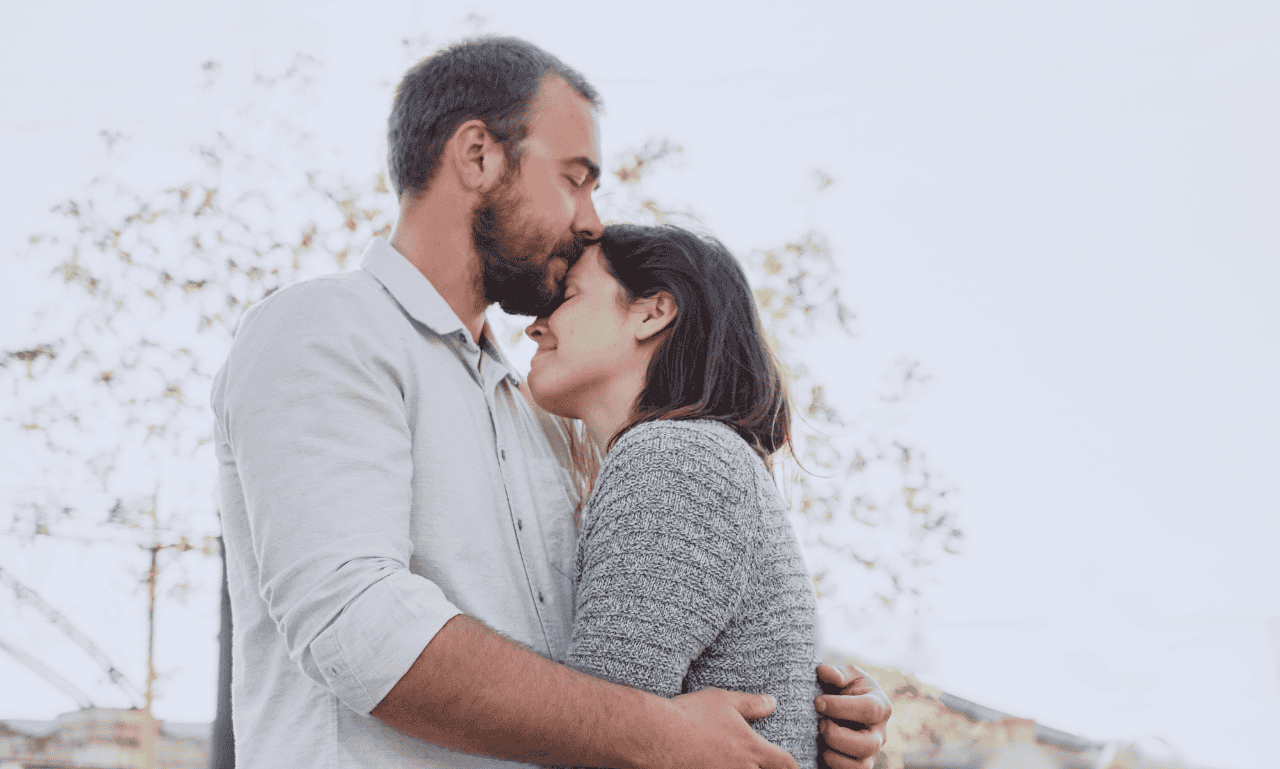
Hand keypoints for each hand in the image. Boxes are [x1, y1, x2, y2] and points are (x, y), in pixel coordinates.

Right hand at [652, 687, 800, 768]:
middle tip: (763, 762)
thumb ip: (751, 704)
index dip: (793, 765)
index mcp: (752, 749)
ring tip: (735, 762)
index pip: (786, 764)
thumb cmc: (691, 715)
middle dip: (766, 768)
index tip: (794, 764)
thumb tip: (772, 702)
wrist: (657, 736)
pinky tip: (712, 764)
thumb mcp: (724, 701)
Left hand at [813, 664, 891, 768]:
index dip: (840, 707)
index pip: (868, 709)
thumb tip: (824, 671)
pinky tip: (820, 749)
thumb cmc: (845, 690)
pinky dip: (832, 765)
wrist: (842, 709)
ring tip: (820, 738)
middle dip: (837, 736)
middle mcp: (880, 734)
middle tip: (820, 724)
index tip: (817, 702)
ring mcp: (870, 754)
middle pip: (867, 745)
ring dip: (833, 754)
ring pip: (860, 766)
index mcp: (880, 706)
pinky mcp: (857, 766)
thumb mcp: (844, 676)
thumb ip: (836, 673)